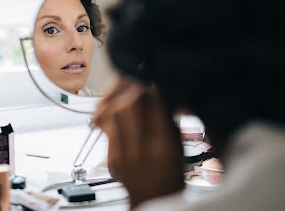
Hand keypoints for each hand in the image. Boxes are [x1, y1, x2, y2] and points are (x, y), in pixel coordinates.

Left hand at [93, 77, 183, 208]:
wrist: (154, 201)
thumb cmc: (171, 175)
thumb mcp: (178, 145)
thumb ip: (166, 119)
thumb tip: (156, 92)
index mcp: (163, 146)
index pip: (152, 105)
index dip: (150, 89)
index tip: (151, 85)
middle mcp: (140, 151)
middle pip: (127, 106)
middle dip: (131, 92)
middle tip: (136, 90)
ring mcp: (122, 156)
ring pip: (112, 115)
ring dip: (118, 102)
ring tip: (125, 100)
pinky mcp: (111, 158)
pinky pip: (106, 128)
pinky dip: (110, 116)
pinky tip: (117, 115)